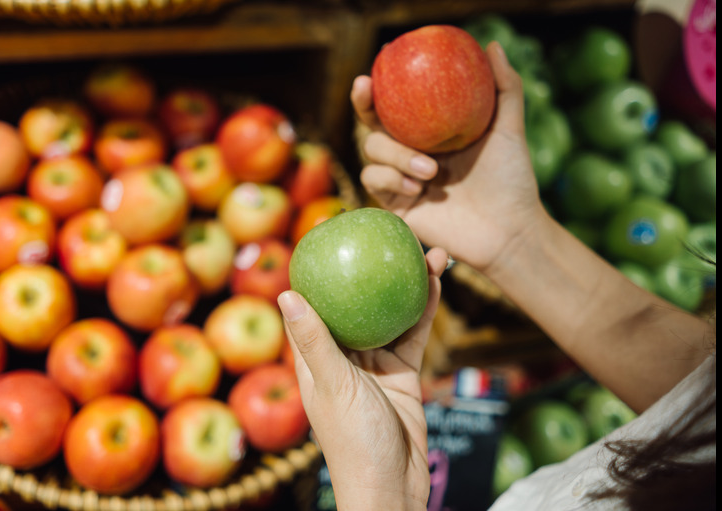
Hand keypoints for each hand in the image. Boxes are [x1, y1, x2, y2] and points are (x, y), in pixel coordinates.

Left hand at [277, 246, 448, 510]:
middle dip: (370, 270)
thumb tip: (284, 292)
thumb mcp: (331, 386)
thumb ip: (314, 341)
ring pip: (388, 313)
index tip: (330, 235)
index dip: (319, 272)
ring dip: (404, 283)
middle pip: (355, 302)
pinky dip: (425, 308)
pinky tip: (436, 280)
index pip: (311, 306)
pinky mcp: (403, 373)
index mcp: (313, 358)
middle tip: (387, 235)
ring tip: (422, 249)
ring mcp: (374, 363)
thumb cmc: (353, 441)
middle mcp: (342, 355)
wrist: (393, 487)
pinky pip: (414, 332)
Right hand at [356, 41, 542, 272]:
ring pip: (371, 151)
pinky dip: (392, 179)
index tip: (378, 60)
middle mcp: (410, 151)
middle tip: (365, 88)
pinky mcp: (395, 204)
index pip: (397, 102)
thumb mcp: (509, 130)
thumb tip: (492, 45)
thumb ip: (505, 88)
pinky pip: (375, 180)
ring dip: (395, 155)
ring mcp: (400, 177)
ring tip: (430, 170)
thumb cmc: (512, 180)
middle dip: (362, 103)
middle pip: (371, 122)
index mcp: (431, 131)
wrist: (508, 230)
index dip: (382, 82)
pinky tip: (419, 187)